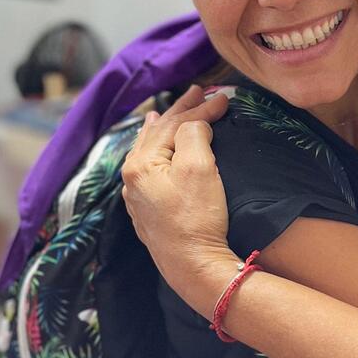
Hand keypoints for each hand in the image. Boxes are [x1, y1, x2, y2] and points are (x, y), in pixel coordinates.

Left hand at [121, 85, 237, 313]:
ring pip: (149, 150)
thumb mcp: (199, 166)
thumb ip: (194, 133)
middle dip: (180, 111)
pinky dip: (157, 151)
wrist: (193, 266)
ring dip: (163, 129)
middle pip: (158, 134)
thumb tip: (195, 123)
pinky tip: (154, 151)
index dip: (201, 108)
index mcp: (141, 163)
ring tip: (162, 114)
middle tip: (198, 92)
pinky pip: (149, 168)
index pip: (174, 124)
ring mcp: (138, 196)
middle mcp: (132, 177)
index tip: (224, 97)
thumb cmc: (197, 216)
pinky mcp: (149, 211)